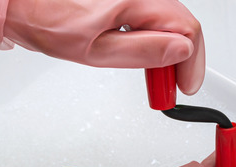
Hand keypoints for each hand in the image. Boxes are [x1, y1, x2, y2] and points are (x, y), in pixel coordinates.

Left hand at [0, 0, 204, 93]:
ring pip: (166, 18)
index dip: (192, 62)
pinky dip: (149, 33)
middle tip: (166, 86)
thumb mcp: (94, 49)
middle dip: (180, 58)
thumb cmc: (43, 19)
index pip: (188, 29)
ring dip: (165, 47)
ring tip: (151, 74)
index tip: (184, 85)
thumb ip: (142, 51)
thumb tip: (180, 52)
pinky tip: (137, 50)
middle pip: (180, 23)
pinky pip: (147, 12)